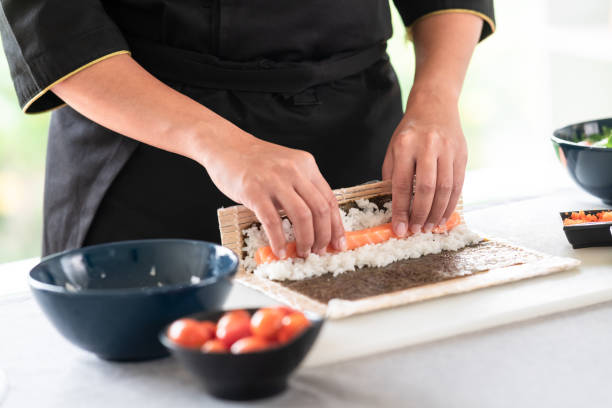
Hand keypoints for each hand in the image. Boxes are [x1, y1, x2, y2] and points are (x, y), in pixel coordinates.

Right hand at [200, 126, 345, 258]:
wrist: (225, 145)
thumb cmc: (255, 161)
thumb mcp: (286, 166)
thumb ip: (301, 187)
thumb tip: (317, 222)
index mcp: (306, 165)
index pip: (329, 199)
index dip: (336, 225)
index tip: (338, 243)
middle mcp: (294, 170)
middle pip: (320, 209)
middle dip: (323, 236)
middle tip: (320, 251)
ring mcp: (274, 180)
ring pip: (301, 216)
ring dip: (305, 240)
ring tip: (302, 252)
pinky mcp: (254, 191)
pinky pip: (272, 221)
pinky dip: (278, 240)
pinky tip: (279, 250)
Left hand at [382, 89, 466, 235]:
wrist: (435, 105)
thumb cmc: (410, 132)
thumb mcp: (393, 149)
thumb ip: (392, 175)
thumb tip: (395, 208)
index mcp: (405, 145)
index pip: (401, 183)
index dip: (400, 210)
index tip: (399, 229)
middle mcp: (428, 146)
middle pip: (426, 188)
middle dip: (420, 213)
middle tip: (416, 230)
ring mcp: (448, 149)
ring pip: (445, 188)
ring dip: (437, 212)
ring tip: (429, 227)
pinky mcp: (462, 154)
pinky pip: (458, 185)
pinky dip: (451, 204)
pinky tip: (443, 216)